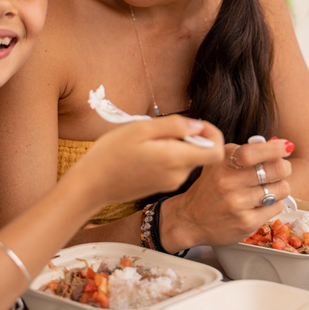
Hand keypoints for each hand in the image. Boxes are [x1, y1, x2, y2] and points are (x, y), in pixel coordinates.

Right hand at [69, 116, 223, 207]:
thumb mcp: (141, 128)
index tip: (196, 123)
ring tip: (146, 139)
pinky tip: (143, 152)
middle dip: (188, 135)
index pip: (216, 152)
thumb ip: (174, 125)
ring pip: (186, 158)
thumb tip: (198, 124)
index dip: (212, 134)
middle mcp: (178, 175)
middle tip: (161, 128)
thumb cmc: (111, 154)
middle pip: (201, 152)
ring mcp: (171, 183)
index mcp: (176, 159)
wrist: (92, 185)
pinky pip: (174, 166)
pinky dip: (166, 154)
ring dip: (174, 144)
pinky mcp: (162, 186)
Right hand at [162, 139, 293, 249]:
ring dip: (280, 187)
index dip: (275, 148)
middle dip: (284, 167)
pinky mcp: (246, 222)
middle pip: (274, 169)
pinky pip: (276, 207)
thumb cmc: (209, 188)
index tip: (287, 146)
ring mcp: (237, 203)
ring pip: (280, 189)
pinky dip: (274, 203)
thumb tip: (273, 143)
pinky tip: (262, 202)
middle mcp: (228, 181)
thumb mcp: (219, 163)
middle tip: (283, 168)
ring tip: (270, 187)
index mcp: (222, 162)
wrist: (190, 219)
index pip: (253, 152)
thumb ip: (243, 153)